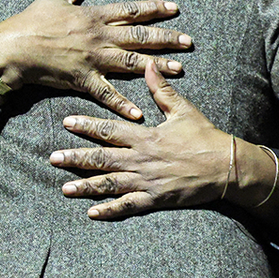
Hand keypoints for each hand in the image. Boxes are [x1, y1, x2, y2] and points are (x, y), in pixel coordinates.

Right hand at [0, 0, 191, 119]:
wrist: (12, 49)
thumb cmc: (31, 21)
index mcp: (94, 15)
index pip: (131, 10)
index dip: (154, 8)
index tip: (174, 8)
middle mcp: (99, 37)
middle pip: (140, 37)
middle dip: (166, 38)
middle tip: (188, 42)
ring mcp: (93, 59)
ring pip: (132, 63)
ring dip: (158, 67)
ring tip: (179, 69)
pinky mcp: (83, 80)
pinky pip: (108, 93)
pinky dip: (124, 104)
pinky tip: (140, 112)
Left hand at [49, 62, 232, 218]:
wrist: (226, 167)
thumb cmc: (205, 137)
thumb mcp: (183, 109)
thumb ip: (161, 90)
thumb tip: (150, 65)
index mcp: (146, 136)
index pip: (109, 130)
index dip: (86, 126)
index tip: (66, 122)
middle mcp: (141, 160)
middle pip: (102, 158)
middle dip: (76, 157)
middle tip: (53, 158)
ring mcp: (147, 181)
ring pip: (110, 184)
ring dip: (85, 186)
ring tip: (64, 188)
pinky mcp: (155, 199)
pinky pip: (128, 206)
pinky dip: (110, 210)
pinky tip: (91, 212)